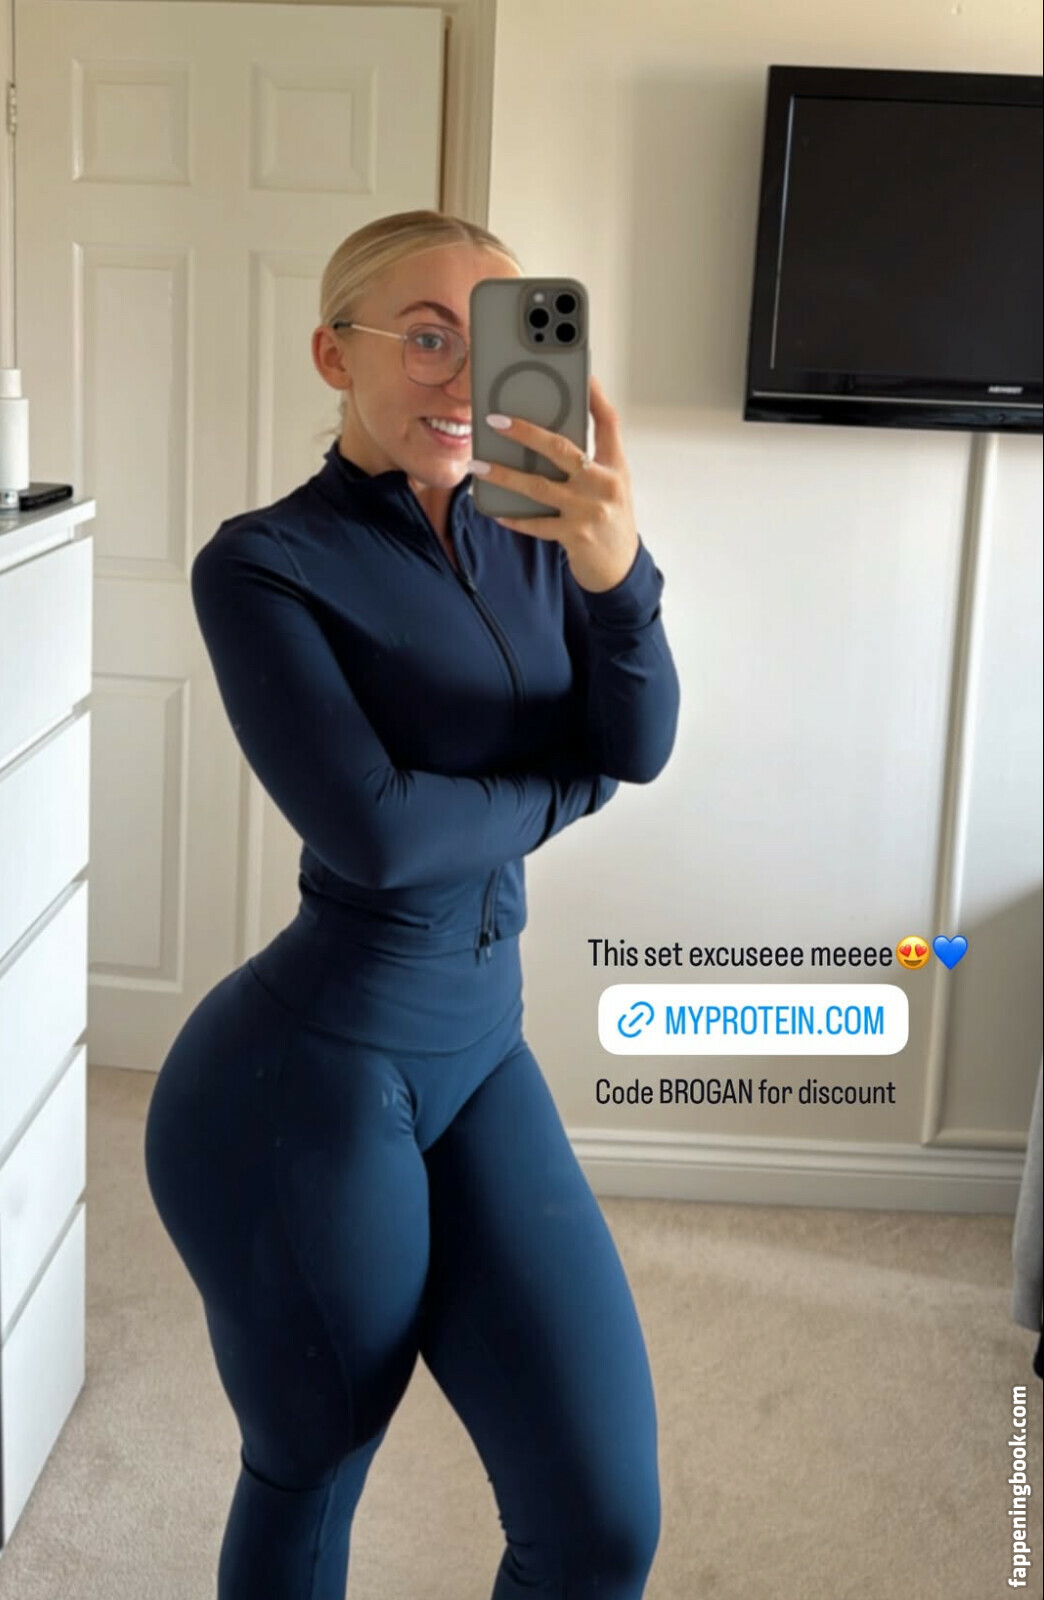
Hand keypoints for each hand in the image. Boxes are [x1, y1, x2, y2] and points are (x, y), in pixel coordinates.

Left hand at [467, 374, 639, 593]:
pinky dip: (513, 516)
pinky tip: (493, 508)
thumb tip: (545, 439)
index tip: (579, 372)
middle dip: (525, 432)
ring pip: (539, 487)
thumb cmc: (610, 521)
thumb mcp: (609, 486)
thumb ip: (589, 462)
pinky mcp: (575, 536)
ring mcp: (590, 511)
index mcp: (616, 467)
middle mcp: (605, 485)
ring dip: (504, 475)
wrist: (621, 569)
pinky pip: (536, 523)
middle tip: (495, 420)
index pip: (608, 422)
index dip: (594, 395)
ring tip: (478, 465)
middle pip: (562, 448)